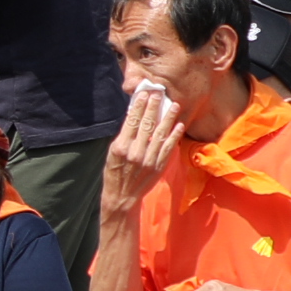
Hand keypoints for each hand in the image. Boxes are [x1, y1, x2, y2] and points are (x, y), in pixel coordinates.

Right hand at [99, 82, 180, 217]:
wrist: (122, 196)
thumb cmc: (114, 173)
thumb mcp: (112, 153)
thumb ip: (124, 136)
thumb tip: (134, 118)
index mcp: (121, 146)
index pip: (132, 121)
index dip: (139, 106)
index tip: (144, 94)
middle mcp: (135, 151)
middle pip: (147, 124)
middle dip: (154, 107)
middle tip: (160, 93)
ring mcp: (149, 158)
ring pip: (160, 133)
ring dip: (168, 118)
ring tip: (174, 105)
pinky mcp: (158, 165)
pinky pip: (168, 147)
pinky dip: (174, 135)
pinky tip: (178, 125)